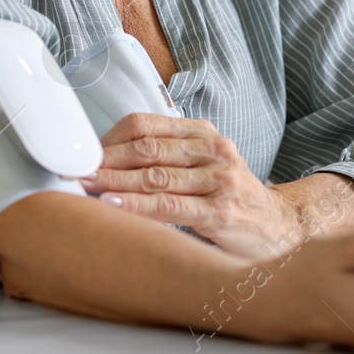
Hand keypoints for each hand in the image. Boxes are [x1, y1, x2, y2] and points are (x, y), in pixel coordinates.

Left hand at [82, 113, 303, 258]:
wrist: (278, 227)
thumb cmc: (231, 198)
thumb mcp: (205, 166)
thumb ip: (168, 158)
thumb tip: (108, 163)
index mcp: (203, 134)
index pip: (147, 125)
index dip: (110, 138)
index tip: (84, 153)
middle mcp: (213, 150)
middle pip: (147, 149)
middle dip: (106, 161)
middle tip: (75, 170)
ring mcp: (219, 179)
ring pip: (154, 177)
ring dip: (113, 183)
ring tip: (84, 187)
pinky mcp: (221, 210)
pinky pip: (169, 206)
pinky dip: (135, 206)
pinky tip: (112, 206)